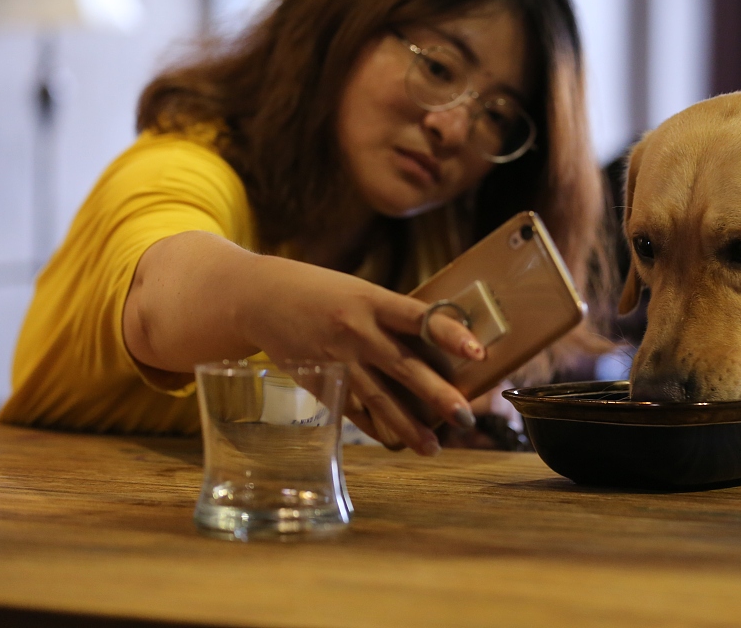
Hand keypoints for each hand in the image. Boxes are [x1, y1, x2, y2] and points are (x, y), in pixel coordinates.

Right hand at [237, 254, 484, 455]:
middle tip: (467, 417)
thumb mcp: (362, 293)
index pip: (420, 319)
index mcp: (372, 301)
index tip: (479, 352)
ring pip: (379, 398)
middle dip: (438, 395)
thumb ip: (395, 318)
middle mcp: (357, 331)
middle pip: (404, 367)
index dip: (450, 336)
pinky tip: (395, 442)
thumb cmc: (323, 292)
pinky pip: (353, 410)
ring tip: (433, 447)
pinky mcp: (321, 380)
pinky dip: (375, 426)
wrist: (260, 298)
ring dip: (408, 426)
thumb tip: (443, 342)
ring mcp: (338, 359)